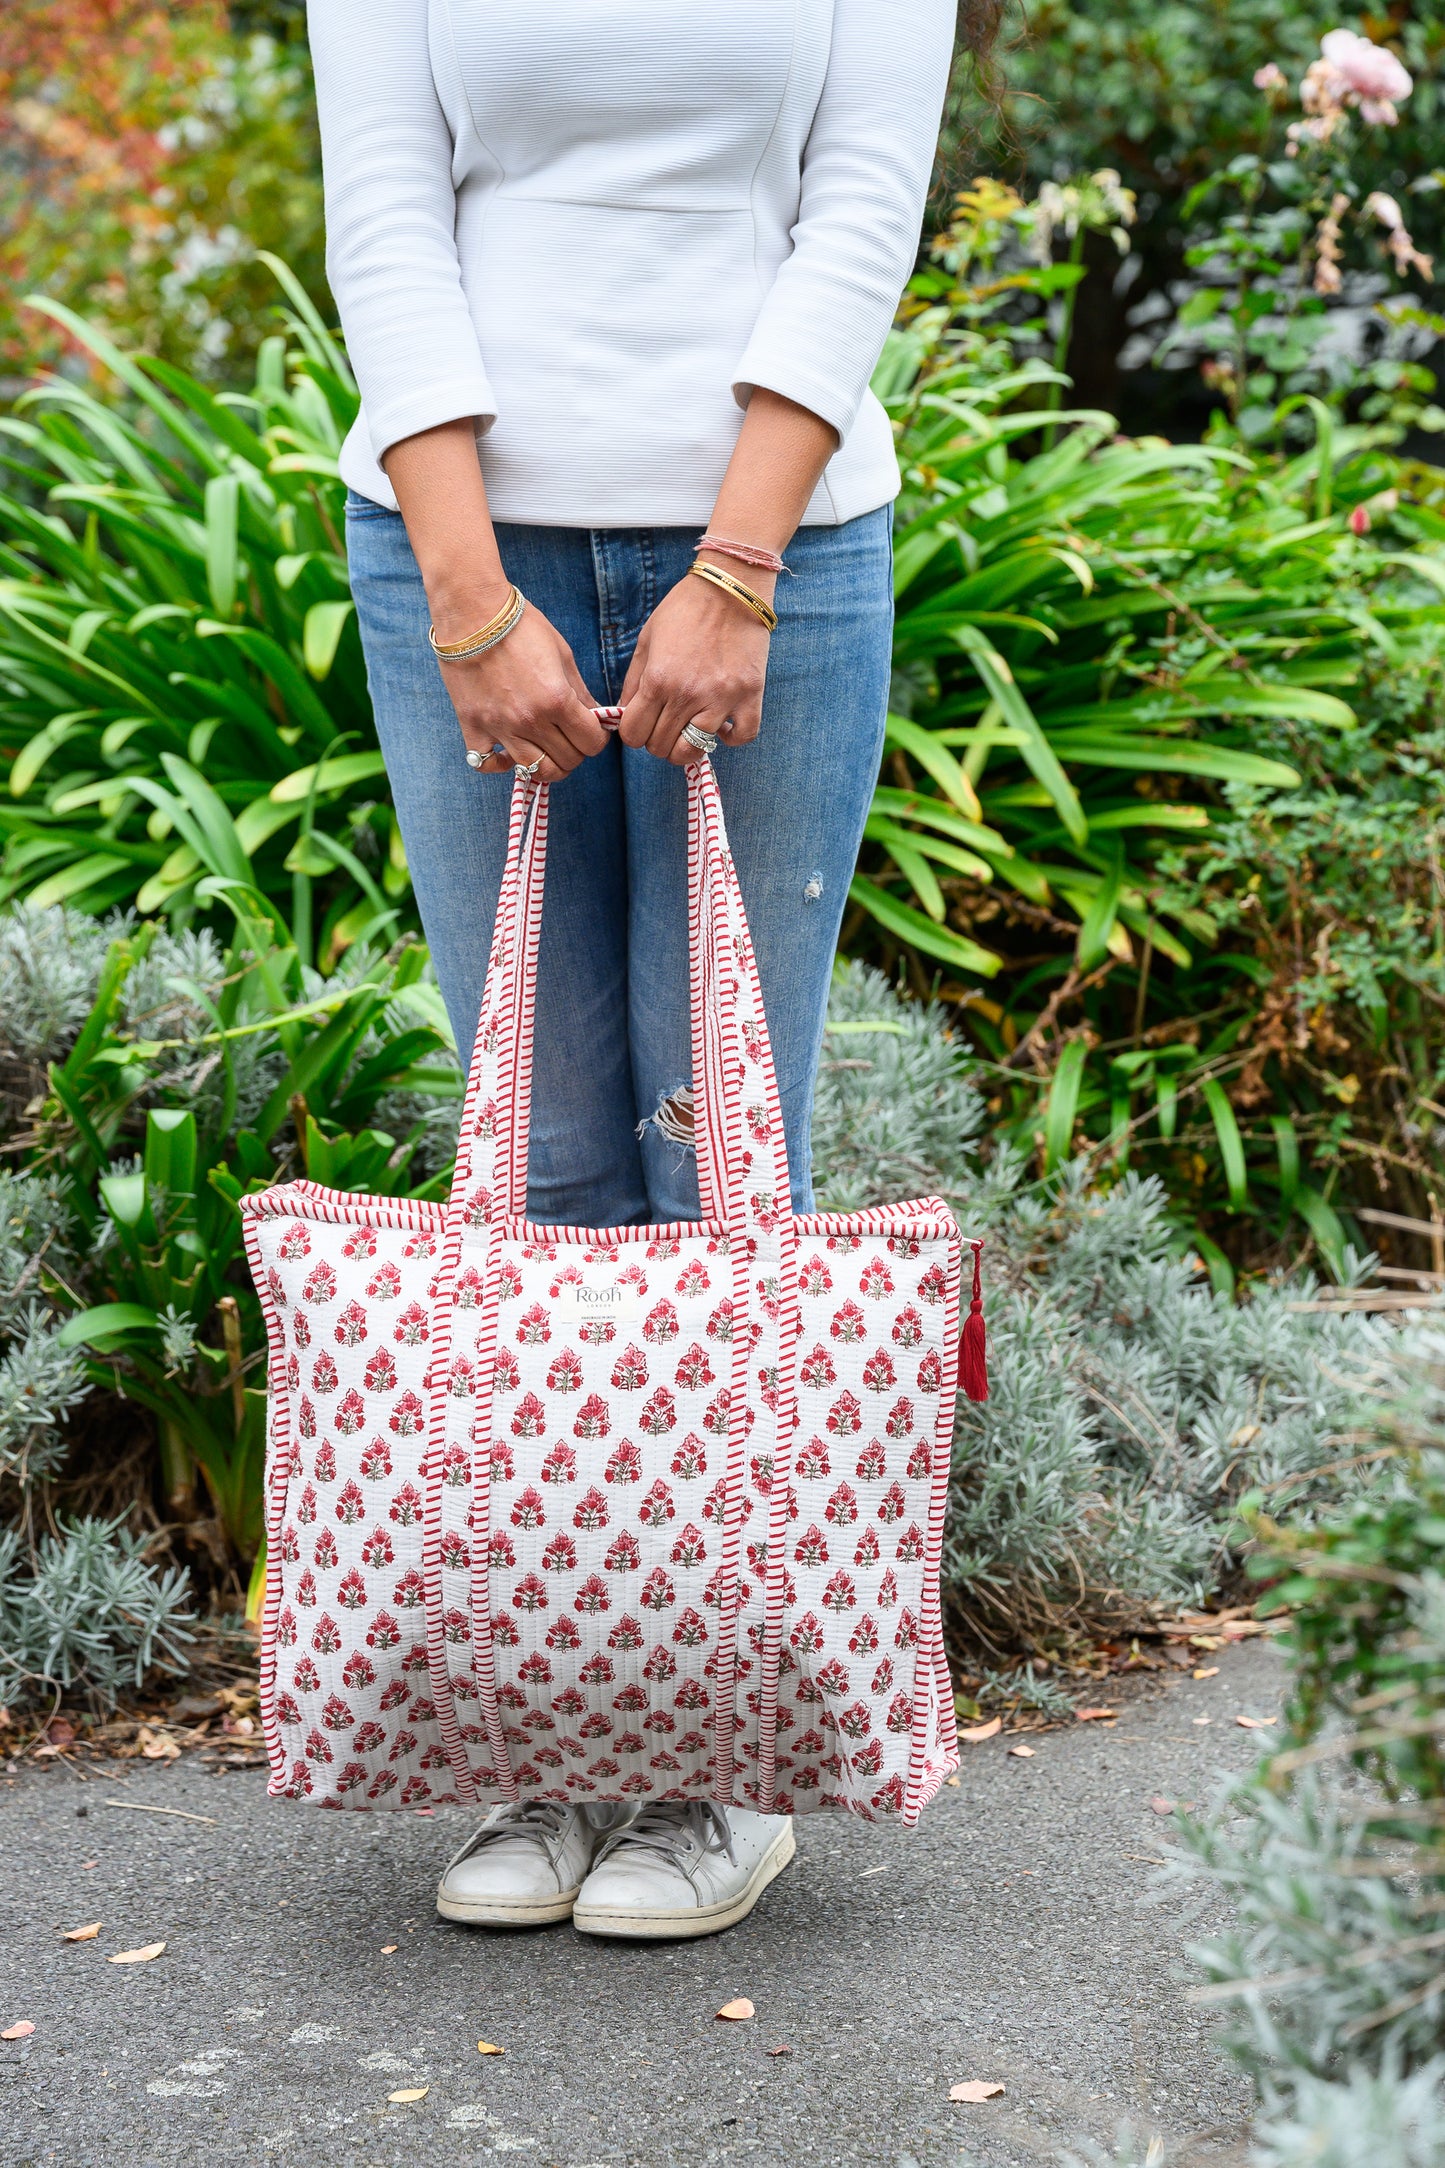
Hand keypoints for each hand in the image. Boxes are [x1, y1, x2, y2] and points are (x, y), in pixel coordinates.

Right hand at [436, 599, 609, 783]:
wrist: (473, 612)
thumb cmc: (521, 627)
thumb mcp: (562, 654)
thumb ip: (580, 692)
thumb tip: (595, 717)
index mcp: (557, 700)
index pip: (592, 743)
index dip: (597, 738)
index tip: (591, 729)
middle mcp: (529, 720)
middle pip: (567, 761)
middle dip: (576, 750)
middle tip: (570, 735)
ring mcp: (499, 727)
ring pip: (534, 771)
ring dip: (547, 765)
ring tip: (547, 749)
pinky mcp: (473, 726)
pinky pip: (485, 764)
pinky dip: (499, 765)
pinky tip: (508, 752)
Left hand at [617, 563, 772, 764]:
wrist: (730, 586)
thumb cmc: (684, 609)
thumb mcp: (647, 639)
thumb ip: (633, 681)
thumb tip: (626, 714)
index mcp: (658, 679)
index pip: (634, 734)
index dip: (633, 733)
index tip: (641, 723)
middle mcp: (688, 694)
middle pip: (661, 747)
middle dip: (657, 740)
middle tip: (664, 724)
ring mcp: (722, 697)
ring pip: (695, 751)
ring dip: (687, 746)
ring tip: (688, 728)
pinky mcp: (750, 694)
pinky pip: (742, 737)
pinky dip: (730, 738)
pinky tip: (721, 725)